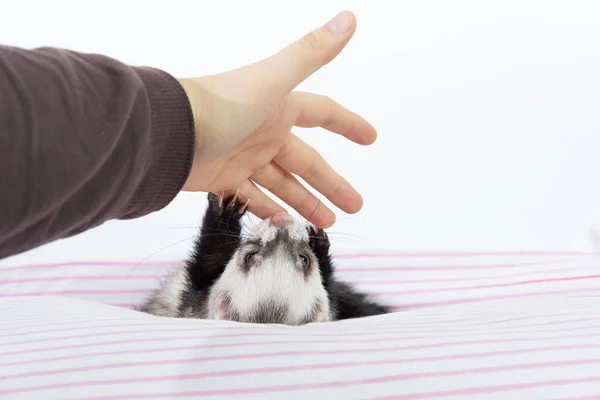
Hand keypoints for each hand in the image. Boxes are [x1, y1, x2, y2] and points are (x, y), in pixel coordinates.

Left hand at [178, 11, 376, 227]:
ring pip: (283, 183)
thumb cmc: (222, 105)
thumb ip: (311, 53)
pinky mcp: (223, 179)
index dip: (347, 124)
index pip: (322, 113)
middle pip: (306, 161)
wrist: (169, 133)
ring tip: (328, 223)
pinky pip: (252, 197)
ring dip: (306, 202)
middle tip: (355, 205)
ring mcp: (244, 157)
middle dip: (331, 183)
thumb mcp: (273, 79)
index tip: (370, 138)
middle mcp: (264, 132)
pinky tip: (285, 222)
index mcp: (280, 107)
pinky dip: (268, 209)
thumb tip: (350, 18)